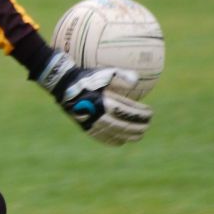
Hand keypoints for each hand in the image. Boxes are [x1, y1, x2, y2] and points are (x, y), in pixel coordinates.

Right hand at [37, 52, 152, 145]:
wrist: (64, 85)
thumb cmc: (87, 77)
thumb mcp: (104, 72)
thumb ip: (121, 76)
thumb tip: (137, 81)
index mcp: (105, 102)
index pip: (129, 112)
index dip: (141, 115)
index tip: (150, 113)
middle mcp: (99, 115)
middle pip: (124, 126)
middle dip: (138, 127)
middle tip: (147, 125)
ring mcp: (91, 123)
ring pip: (114, 134)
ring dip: (129, 136)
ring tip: (139, 135)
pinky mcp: (85, 127)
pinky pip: (101, 138)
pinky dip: (113, 141)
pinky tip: (121, 141)